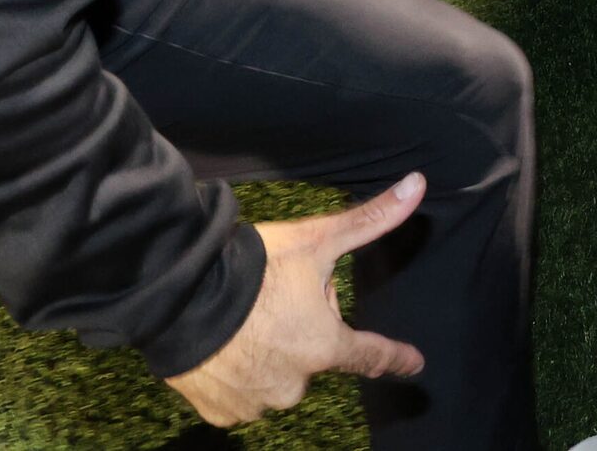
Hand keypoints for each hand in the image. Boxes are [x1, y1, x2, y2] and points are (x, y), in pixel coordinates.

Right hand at [164, 178, 428, 426]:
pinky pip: (239, 394)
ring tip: (242, 320)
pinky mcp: (223, 412)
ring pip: (274, 375)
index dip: (395, 358)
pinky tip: (223, 346)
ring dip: (267, 352)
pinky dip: (235, 373)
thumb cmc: (254, 268)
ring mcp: (257, 402)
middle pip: (311, 354)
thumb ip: (369, 220)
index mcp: (324, 346)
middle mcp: (296, 384)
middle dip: (300, 330)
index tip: (415, 364)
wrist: (179, 295)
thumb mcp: (316, 239)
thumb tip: (417, 185)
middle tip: (274, 300)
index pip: (371, 355)